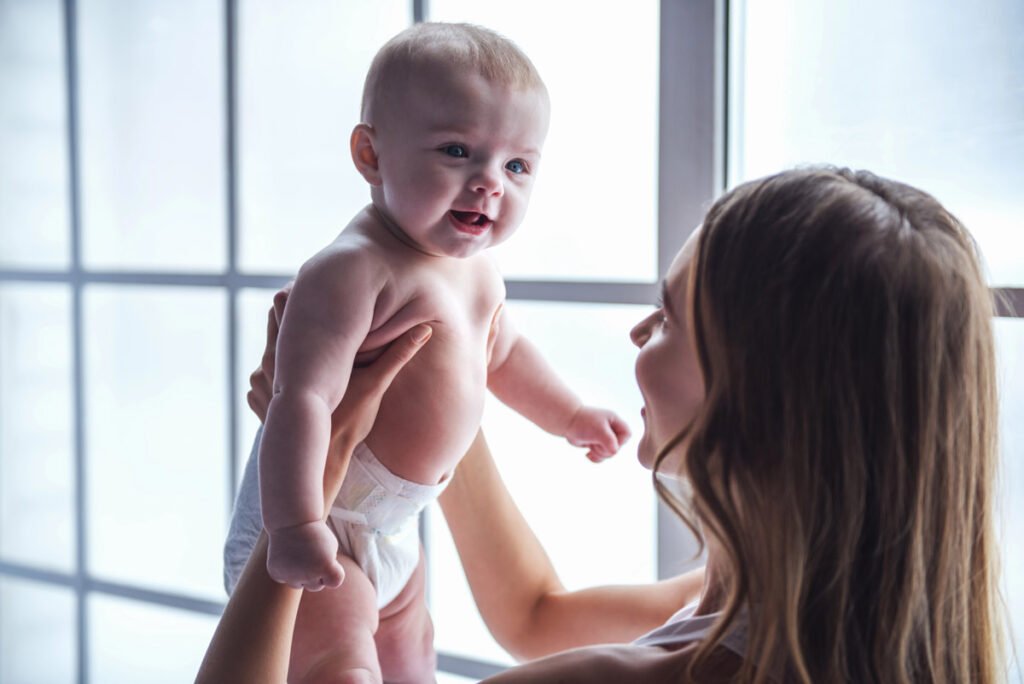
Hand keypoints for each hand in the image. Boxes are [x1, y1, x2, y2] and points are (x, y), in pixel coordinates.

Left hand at [246, 284, 432, 447]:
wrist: (323, 462)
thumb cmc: (349, 423)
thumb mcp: (376, 385)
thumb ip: (398, 354)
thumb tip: (426, 329)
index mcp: (293, 353)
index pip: (284, 304)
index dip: (302, 294)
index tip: (320, 292)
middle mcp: (268, 362)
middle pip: (274, 319)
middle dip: (295, 318)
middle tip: (319, 315)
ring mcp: (258, 381)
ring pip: (269, 347)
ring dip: (286, 345)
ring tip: (309, 345)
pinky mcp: (255, 397)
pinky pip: (262, 372)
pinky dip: (278, 370)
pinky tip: (300, 376)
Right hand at [266, 520, 343, 590]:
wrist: (290, 521)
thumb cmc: (316, 533)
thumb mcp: (331, 547)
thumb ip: (329, 568)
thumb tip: (319, 583)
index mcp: (325, 567)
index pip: (335, 581)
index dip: (333, 570)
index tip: (328, 557)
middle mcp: (307, 575)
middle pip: (317, 586)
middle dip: (317, 574)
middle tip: (312, 555)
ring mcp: (289, 576)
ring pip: (300, 585)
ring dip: (302, 575)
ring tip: (300, 555)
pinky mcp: (276, 574)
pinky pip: (286, 579)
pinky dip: (288, 571)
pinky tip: (288, 556)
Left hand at [565, 406, 630, 462]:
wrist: (567, 422)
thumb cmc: (583, 422)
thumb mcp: (599, 431)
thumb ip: (610, 441)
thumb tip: (614, 452)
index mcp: (614, 421)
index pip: (627, 434)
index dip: (620, 441)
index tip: (608, 440)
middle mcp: (610, 429)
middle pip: (618, 447)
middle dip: (605, 448)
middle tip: (595, 442)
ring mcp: (603, 438)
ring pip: (609, 454)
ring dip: (598, 453)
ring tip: (590, 445)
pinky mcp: (596, 444)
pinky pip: (601, 457)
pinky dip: (595, 458)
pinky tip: (588, 454)